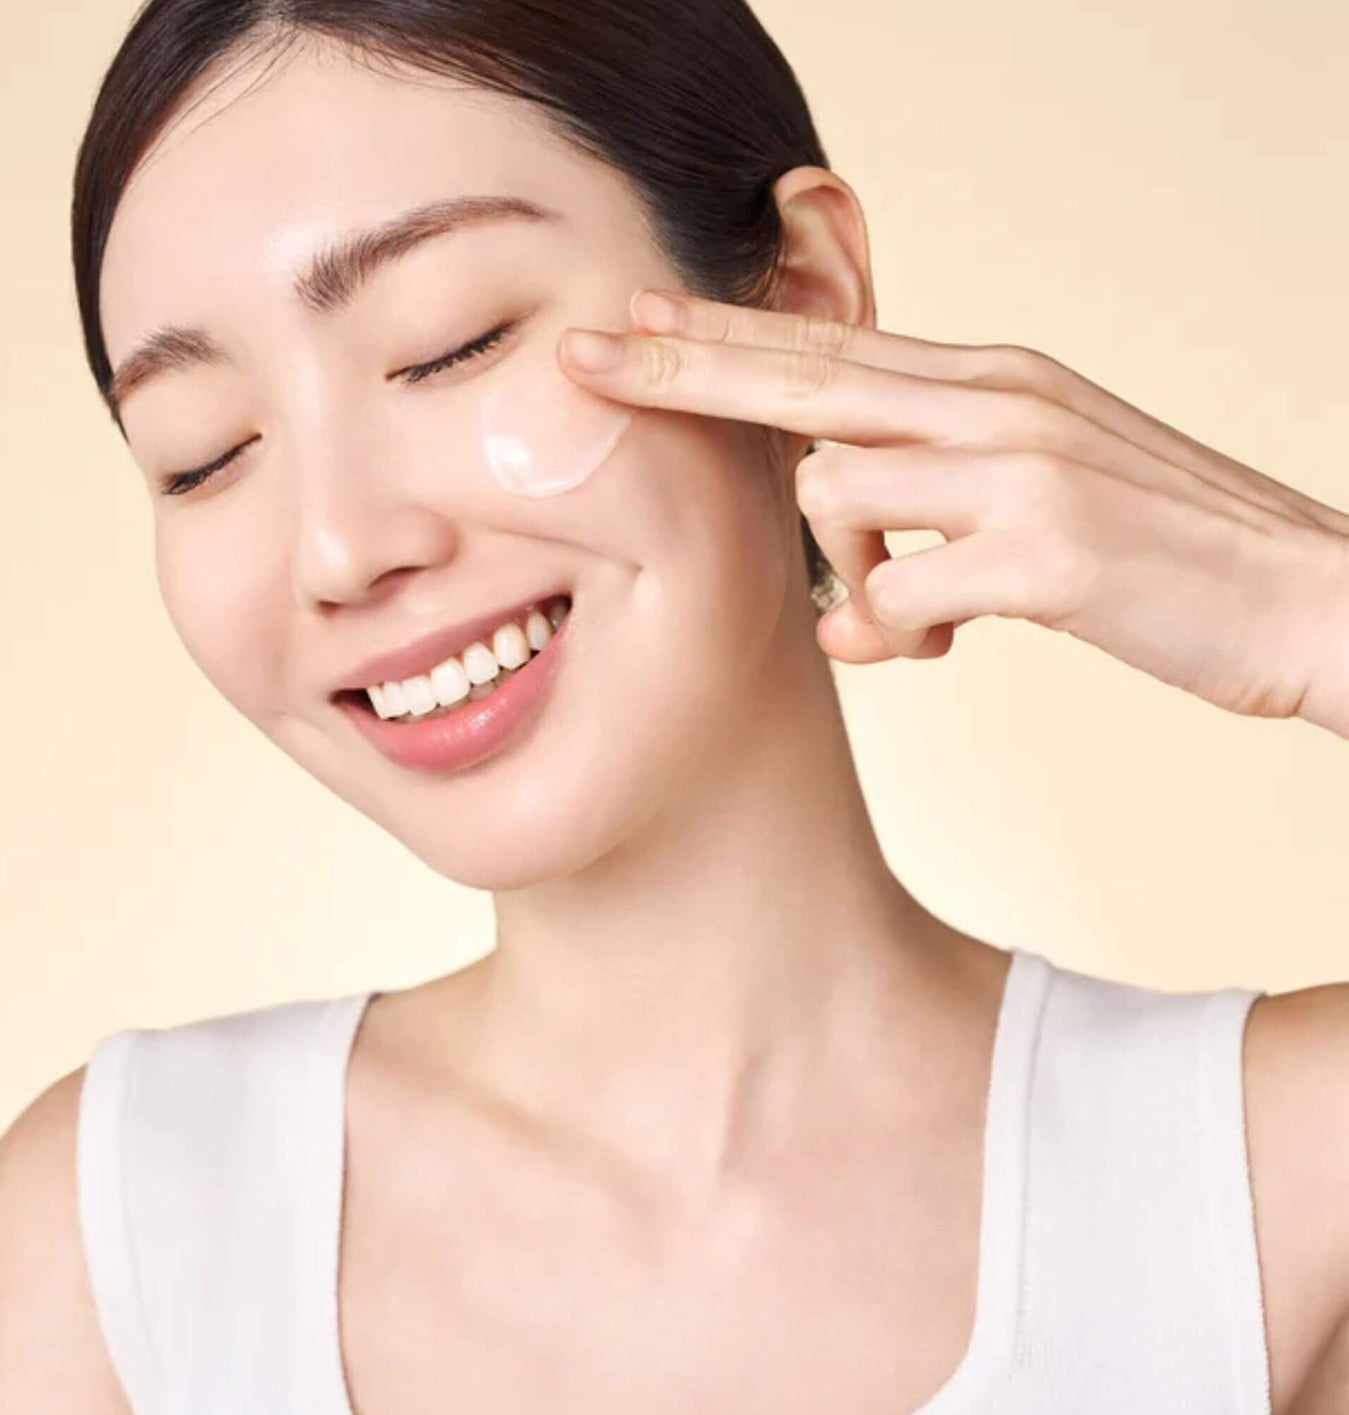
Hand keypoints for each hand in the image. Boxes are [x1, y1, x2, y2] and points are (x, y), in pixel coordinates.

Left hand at [557, 290, 1348, 735]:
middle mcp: (1000, 404)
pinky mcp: (1048, 554)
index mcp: (997, 381)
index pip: (834, 345)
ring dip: (853, 576)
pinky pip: (899, 595)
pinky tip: (936, 651)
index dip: (726, 333)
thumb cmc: (1163, 553)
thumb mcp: (1044, 487)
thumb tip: (846, 588)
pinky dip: (892, 638)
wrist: (1308, 596)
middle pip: (806, 378)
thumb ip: (940, 505)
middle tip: (583, 357)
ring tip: (917, 624)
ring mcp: (1023, 472)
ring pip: (841, 495)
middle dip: (684, 370)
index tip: (639, 318)